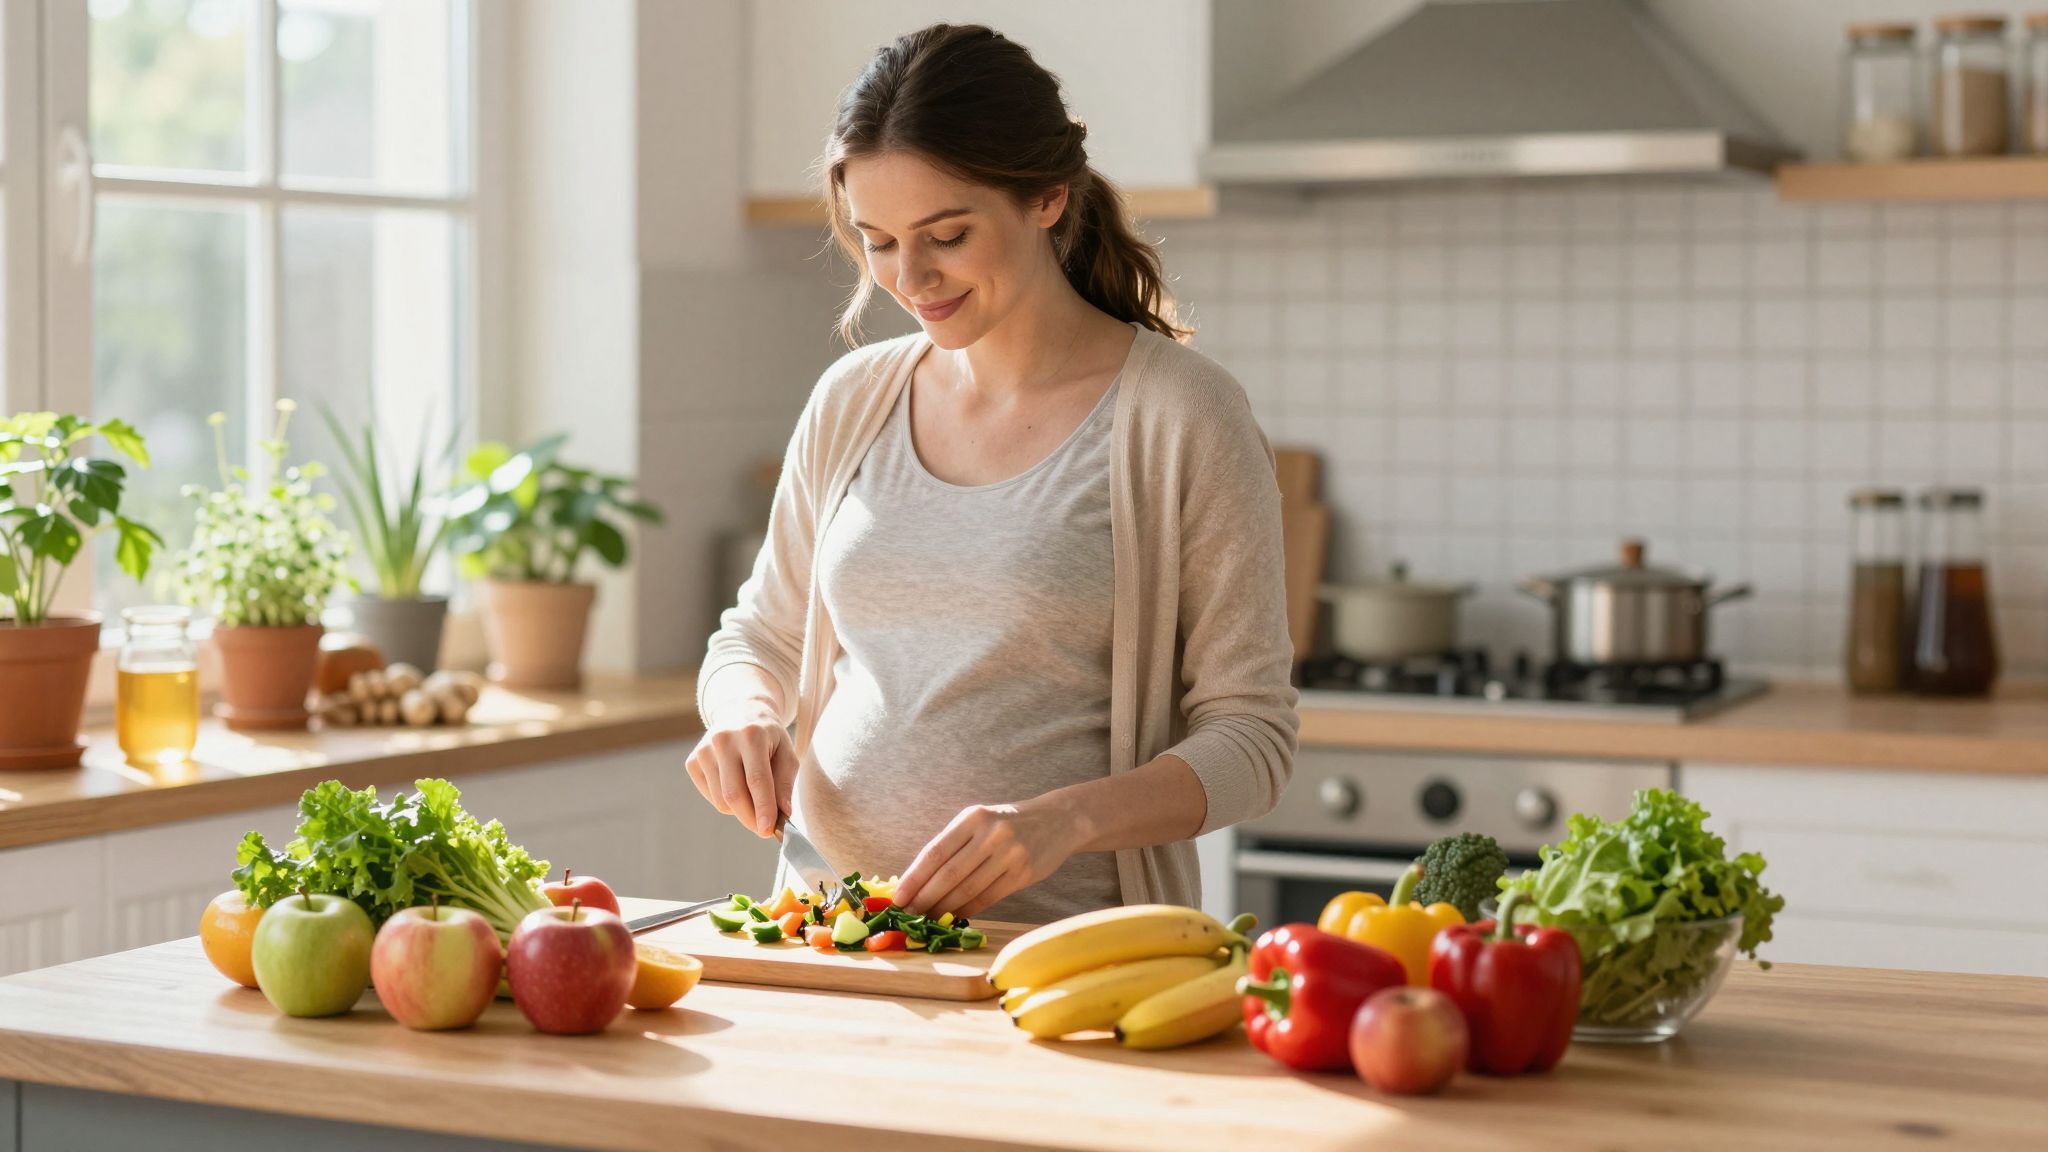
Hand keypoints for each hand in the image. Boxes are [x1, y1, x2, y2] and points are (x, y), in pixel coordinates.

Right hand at [684, 712, 797, 837]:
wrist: (741, 713)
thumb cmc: (769, 739)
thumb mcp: (787, 753)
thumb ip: (785, 783)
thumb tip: (783, 814)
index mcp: (751, 734)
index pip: (757, 780)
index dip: (763, 808)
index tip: (769, 830)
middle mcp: (724, 739)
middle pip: (734, 794)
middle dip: (750, 818)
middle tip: (764, 829)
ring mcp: (704, 750)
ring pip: (721, 800)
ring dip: (740, 811)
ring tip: (753, 799)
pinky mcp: (692, 761)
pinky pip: (710, 796)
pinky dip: (725, 802)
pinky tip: (736, 785)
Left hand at [893, 800, 1086, 918]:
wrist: (1057, 820)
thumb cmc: (1007, 824)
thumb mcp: (980, 822)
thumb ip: (954, 845)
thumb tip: (919, 881)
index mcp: (973, 817)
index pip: (935, 852)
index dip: (914, 878)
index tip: (898, 897)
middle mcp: (991, 833)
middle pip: (949, 874)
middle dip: (925, 898)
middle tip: (908, 914)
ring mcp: (1010, 854)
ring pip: (968, 889)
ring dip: (944, 908)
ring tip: (927, 919)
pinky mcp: (1023, 873)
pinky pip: (988, 897)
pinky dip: (968, 909)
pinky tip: (955, 916)